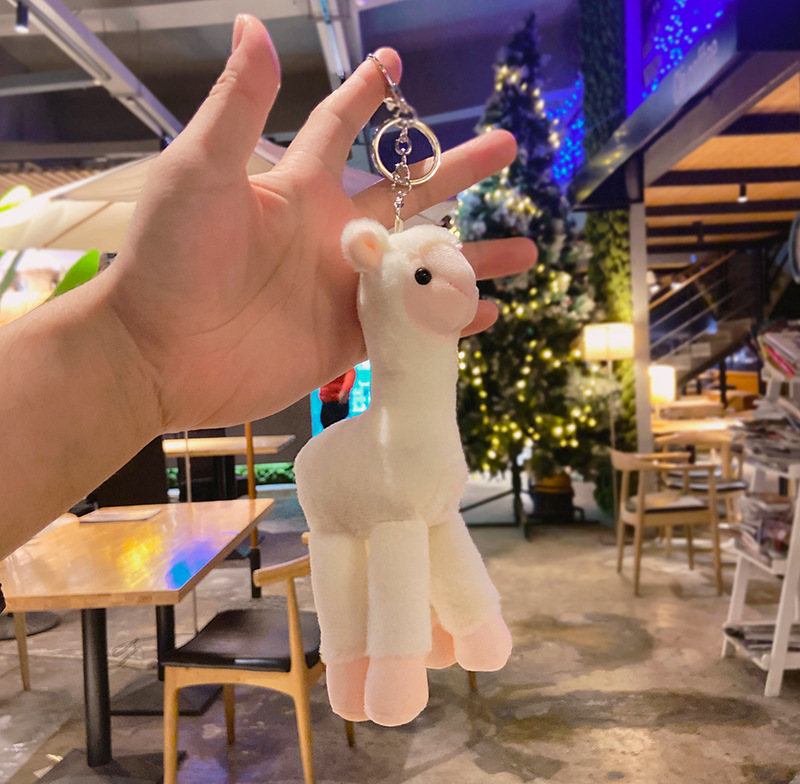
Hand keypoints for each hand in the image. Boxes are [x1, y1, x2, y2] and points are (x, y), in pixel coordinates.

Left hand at [104, 15, 536, 431]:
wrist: (161, 353)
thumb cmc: (172, 259)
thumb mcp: (200, 173)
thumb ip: (238, 108)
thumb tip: (251, 26)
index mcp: (301, 190)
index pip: (340, 131)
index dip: (365, 96)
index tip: (391, 63)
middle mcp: (332, 235)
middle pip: (410, 196)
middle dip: (458, 170)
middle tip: (506, 149)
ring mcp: (344, 289)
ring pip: (424, 267)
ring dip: (474, 258)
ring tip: (526, 251)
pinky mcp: (349, 338)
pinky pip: (411, 326)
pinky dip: (448, 322)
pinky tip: (485, 315)